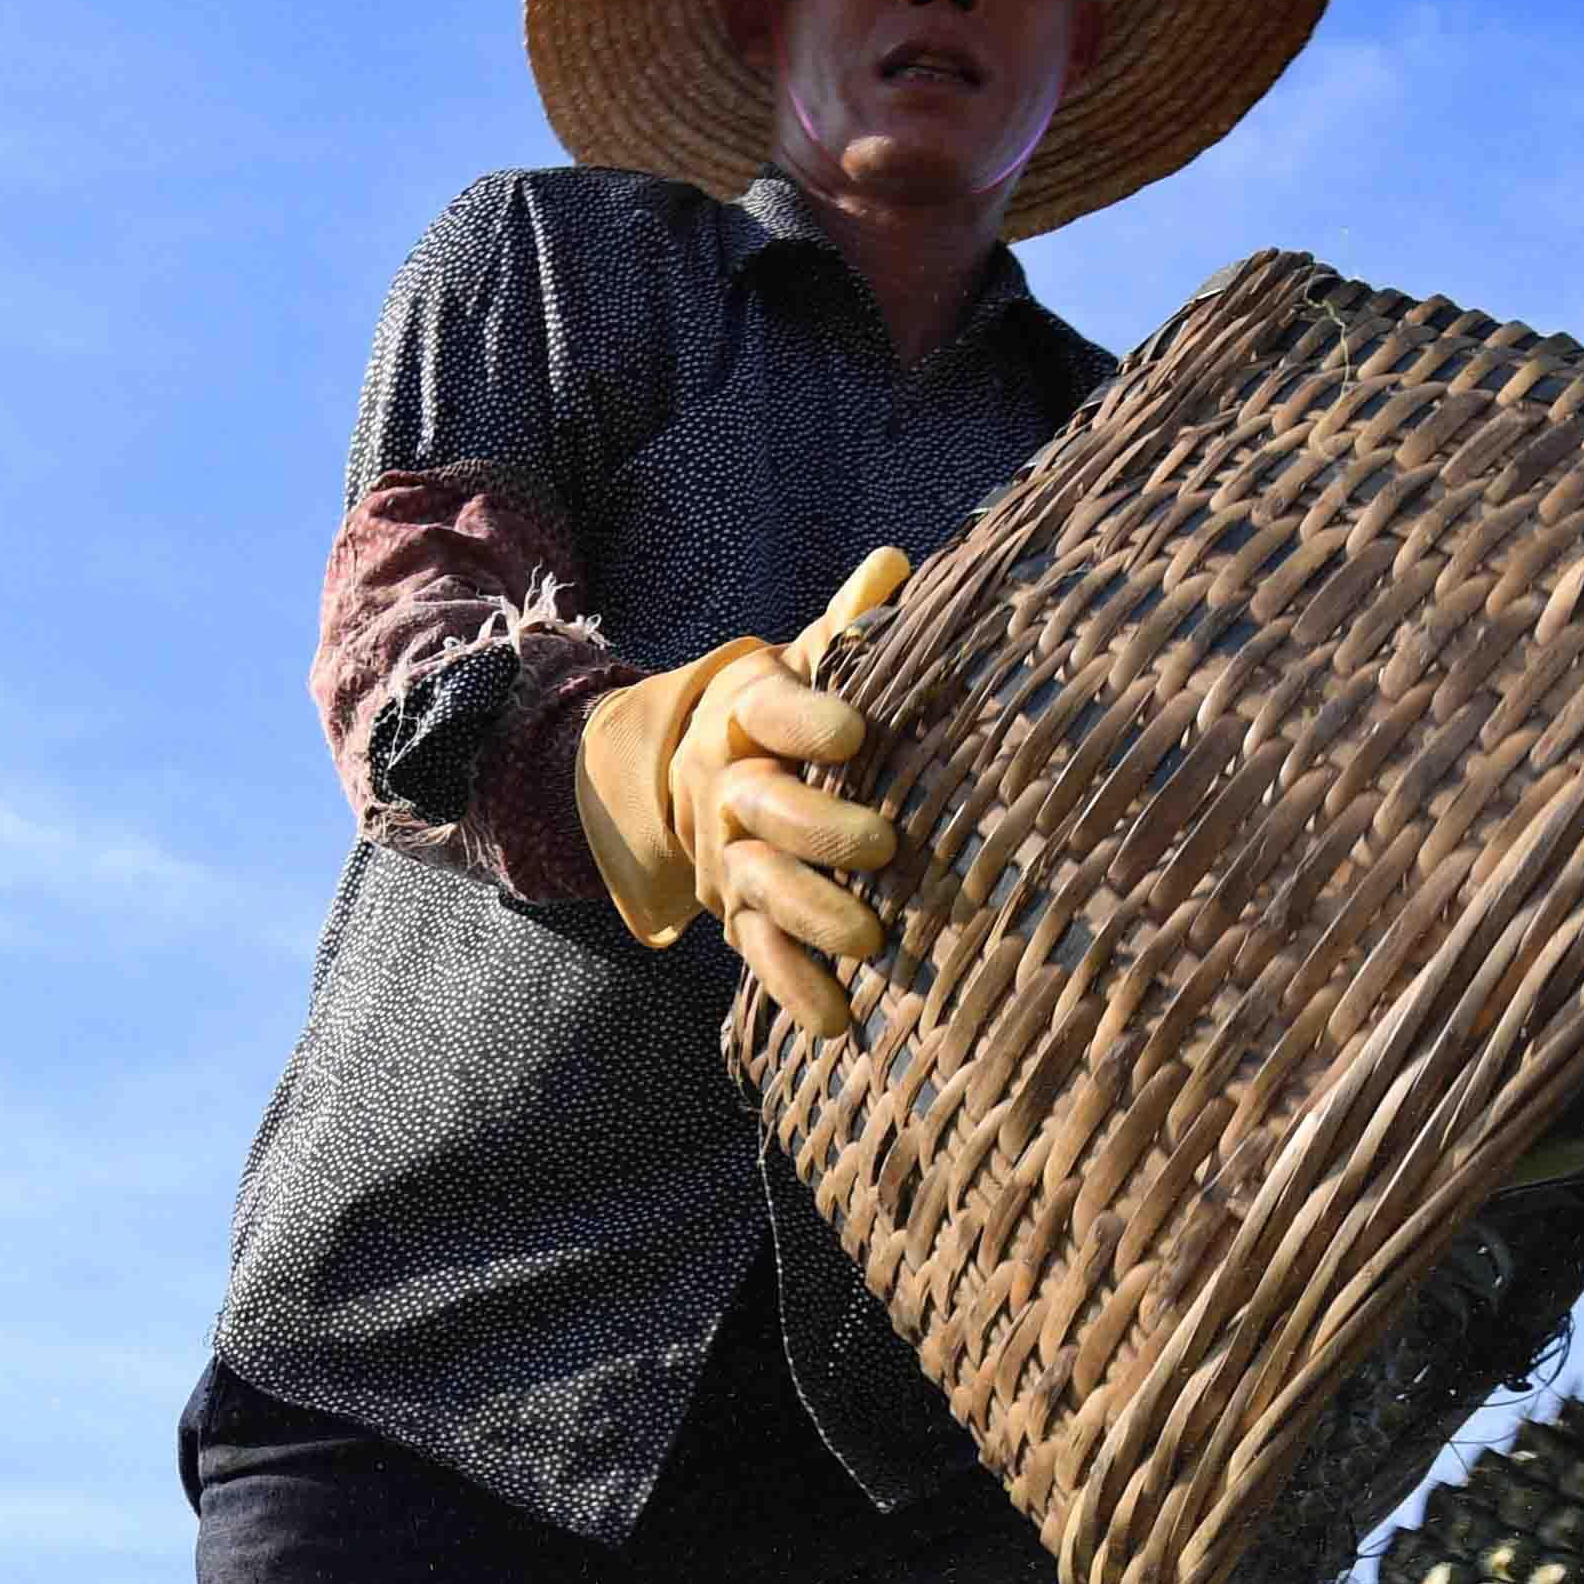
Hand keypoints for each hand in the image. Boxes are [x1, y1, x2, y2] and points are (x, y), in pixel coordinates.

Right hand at [573, 547, 913, 1034]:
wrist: (689, 774)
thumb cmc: (783, 712)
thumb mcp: (806, 662)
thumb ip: (848, 625)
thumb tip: (895, 563)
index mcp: (746, 711)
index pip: (771, 708)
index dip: (806, 718)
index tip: (851, 732)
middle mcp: (725, 784)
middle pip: (760, 806)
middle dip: (816, 828)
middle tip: (882, 846)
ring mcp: (724, 854)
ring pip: (755, 884)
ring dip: (809, 913)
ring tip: (870, 941)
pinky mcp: (733, 913)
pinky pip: (756, 952)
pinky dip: (792, 987)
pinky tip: (836, 1021)